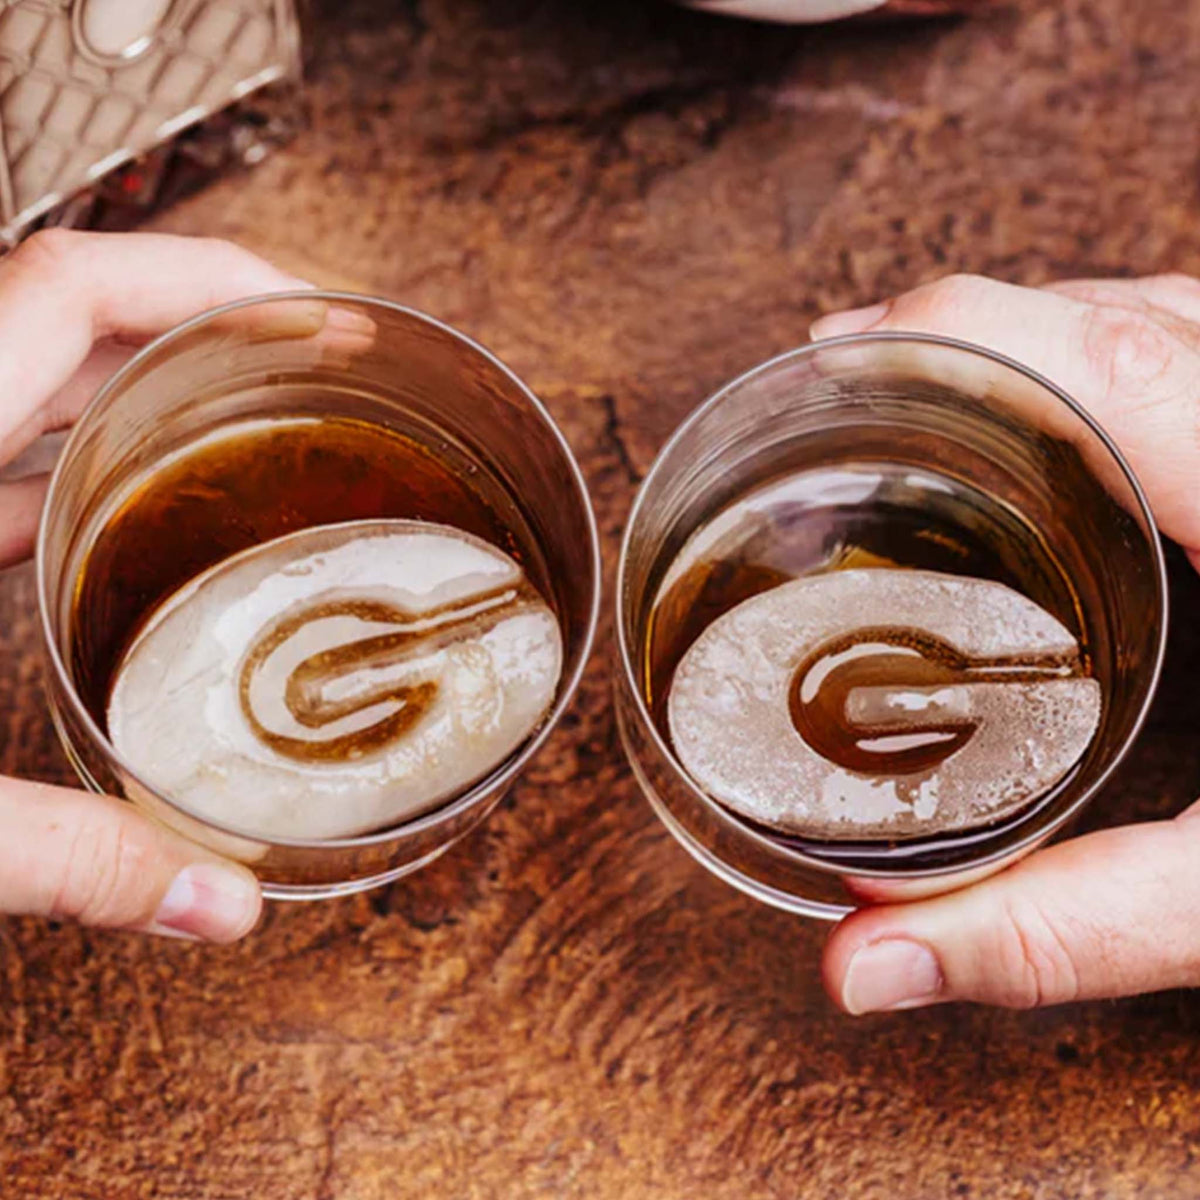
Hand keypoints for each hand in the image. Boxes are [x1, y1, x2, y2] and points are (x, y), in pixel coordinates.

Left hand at [1, 230, 308, 942]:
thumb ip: (64, 852)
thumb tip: (217, 906)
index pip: (67, 293)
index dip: (199, 276)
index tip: (303, 305)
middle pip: (68, 328)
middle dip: (200, 337)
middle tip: (311, 377)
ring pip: (28, 395)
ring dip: (140, 404)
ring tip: (248, 437)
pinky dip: (67, 478)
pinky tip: (120, 523)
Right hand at [810, 273, 1199, 1009]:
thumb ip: (1074, 927)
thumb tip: (868, 967)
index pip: (1107, 358)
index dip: (951, 334)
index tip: (837, 356)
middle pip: (1120, 317)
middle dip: (965, 339)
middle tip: (850, 390)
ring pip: (1168, 317)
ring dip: (1036, 345)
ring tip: (929, 399)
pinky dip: (1108, 367)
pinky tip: (1061, 431)